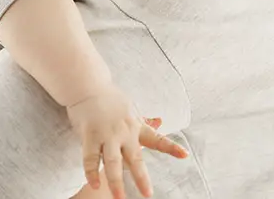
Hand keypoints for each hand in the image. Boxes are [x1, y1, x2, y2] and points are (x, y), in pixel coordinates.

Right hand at [66, 85, 187, 198]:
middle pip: (134, 157)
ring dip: (115, 181)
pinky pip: (90, 157)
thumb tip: (160, 121)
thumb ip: (143, 120)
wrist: (88, 85)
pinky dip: (91, 172)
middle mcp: (124, 131)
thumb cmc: (110, 99)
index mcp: (136, 126)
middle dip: (141, 177)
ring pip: (112, 161)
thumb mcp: (131, 109)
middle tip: (148, 194)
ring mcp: (107, 134)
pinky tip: (95, 183)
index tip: (185, 155)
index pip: (156, 138)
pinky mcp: (90, 135)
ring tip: (119, 197)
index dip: (171, 147)